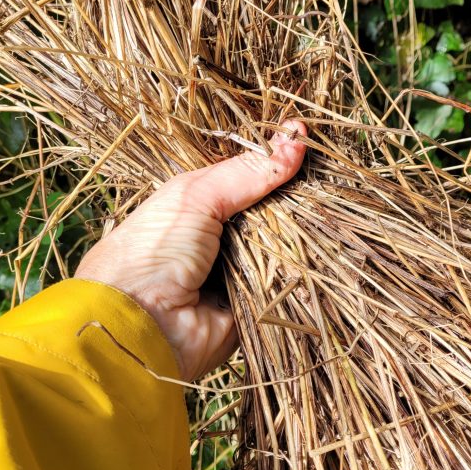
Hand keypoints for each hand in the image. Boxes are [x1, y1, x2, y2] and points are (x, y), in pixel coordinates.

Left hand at [76, 121, 306, 379]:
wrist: (139, 331)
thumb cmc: (153, 252)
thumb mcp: (196, 196)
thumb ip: (247, 171)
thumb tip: (296, 138)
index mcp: (196, 204)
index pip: (246, 176)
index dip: (275, 161)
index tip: (309, 142)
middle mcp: (217, 237)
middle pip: (269, 211)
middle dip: (294, 199)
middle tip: (329, 179)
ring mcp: (236, 273)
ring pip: (282, 247)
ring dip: (300, 236)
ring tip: (331, 213)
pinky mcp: (253, 307)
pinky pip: (286, 285)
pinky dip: (300, 274)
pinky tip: (325, 254)